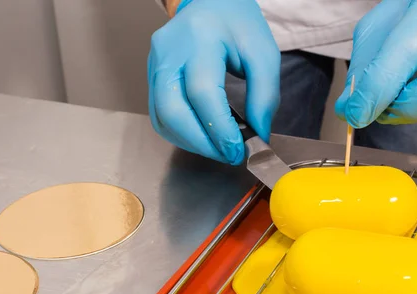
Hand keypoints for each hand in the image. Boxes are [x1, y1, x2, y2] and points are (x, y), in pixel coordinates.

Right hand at [148, 0, 279, 164]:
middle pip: (172, 109)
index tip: (238, 149)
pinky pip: (159, 115)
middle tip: (228, 156)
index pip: (202, 92)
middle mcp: (169, 52)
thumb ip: (264, 95)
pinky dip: (181, 134)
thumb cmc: (236, 25)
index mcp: (198, 39)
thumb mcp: (263, 54)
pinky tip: (203, 138)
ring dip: (191, 142)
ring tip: (219, 149)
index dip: (219, 128)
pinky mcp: (152, 77)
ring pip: (162, 117)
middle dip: (201, 143)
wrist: (210, 4)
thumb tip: (259, 134)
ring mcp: (155, 65)